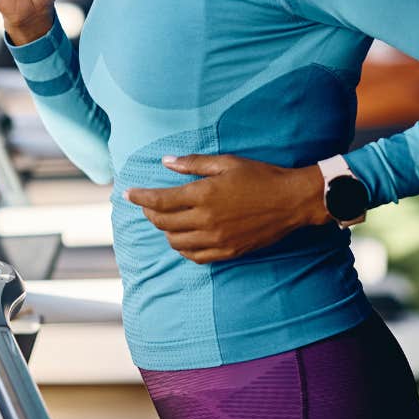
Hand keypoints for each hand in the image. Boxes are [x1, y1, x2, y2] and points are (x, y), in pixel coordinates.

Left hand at [124, 154, 344, 264]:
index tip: (128, 194)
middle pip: (163, 222)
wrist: (291, 201)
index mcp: (204, 195)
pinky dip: (183, 247)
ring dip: (165, 230)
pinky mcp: (227, 252)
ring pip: (176, 242)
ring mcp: (216, 239)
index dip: (140, 198)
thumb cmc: (260, 176)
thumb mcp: (226, 163)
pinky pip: (195, 256)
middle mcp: (206, 220)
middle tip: (146, 204)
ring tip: (166, 219)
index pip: (160, 201)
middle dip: (149, 213)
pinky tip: (183, 237)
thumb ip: (193, 164)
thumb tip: (166, 162)